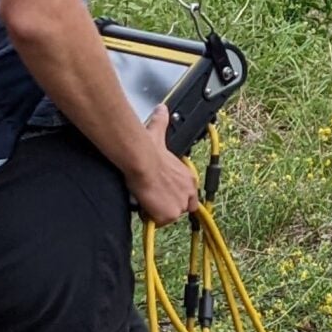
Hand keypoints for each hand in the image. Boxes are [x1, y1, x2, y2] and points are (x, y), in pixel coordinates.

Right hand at [124, 106, 201, 226]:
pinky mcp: (169, 214)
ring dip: (158, 211)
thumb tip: (161, 109)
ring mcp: (180, 205)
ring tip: (147, 198)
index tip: (165, 194)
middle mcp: (189, 192)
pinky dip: (151, 217)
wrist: (141, 161)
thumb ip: (162, 122)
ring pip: (169, 216)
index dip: (176, 196)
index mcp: (188, 177)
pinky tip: (144, 205)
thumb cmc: (148, 150)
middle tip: (153, 198)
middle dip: (168, 205)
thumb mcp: (159, 134)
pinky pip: (159, 222)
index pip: (189, 195)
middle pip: (181, 208)